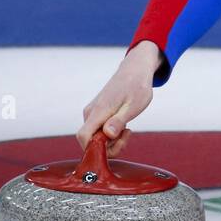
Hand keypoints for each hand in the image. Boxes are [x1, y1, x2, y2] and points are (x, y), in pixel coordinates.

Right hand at [77, 41, 159, 156]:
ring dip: (112, 140)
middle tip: (128, 135)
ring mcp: (92, 113)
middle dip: (109, 146)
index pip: (83, 137)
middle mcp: (90, 113)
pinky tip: (122, 125)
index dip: (95, 149)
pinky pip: (98, 131)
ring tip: (127, 129)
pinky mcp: (95, 113)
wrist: (134, 71)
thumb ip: (119, 121)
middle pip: (90, 141)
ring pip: (95, 137)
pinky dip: (110, 134)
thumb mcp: (134, 106)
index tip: (115, 146)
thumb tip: (107, 134)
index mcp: (98, 111)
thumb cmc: (137, 87)